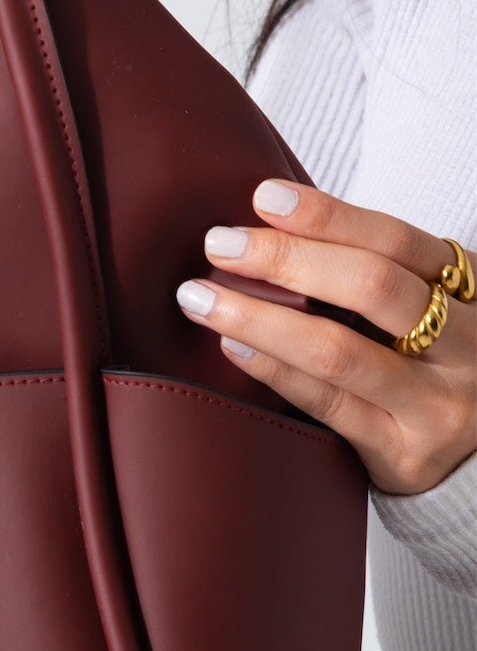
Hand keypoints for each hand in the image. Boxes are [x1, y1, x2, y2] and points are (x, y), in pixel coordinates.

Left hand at [175, 178, 475, 494]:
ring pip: (338, 350)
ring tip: (201, 298)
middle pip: (372, 286)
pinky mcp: (403, 453)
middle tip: (219, 244)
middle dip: (287, 258)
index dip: (328, 216)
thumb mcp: (424, 312)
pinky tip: (233, 346)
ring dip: (259, 317)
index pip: (396, 241)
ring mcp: (436, 403)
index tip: (264, 198)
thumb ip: (369, 277)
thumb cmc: (430, 368)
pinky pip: (325, 404)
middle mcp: (462, 344)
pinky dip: (272, 369)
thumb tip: (268, 232)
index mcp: (467, 291)